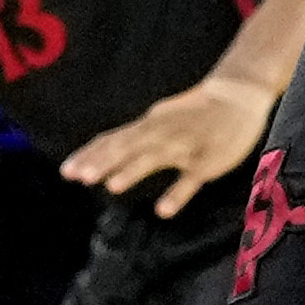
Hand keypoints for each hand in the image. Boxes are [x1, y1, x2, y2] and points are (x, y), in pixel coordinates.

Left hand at [63, 72, 281, 221]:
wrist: (238, 95)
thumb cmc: (197, 110)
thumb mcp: (161, 117)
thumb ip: (137, 135)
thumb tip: (106, 150)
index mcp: (148, 124)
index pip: (113, 139)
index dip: (89, 155)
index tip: (66, 170)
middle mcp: (161, 133)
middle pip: (127, 147)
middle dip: (102, 162)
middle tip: (77, 177)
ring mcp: (184, 147)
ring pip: (154, 158)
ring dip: (133, 171)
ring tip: (110, 186)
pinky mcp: (207, 162)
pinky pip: (190, 180)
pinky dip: (177, 194)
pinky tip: (162, 210)